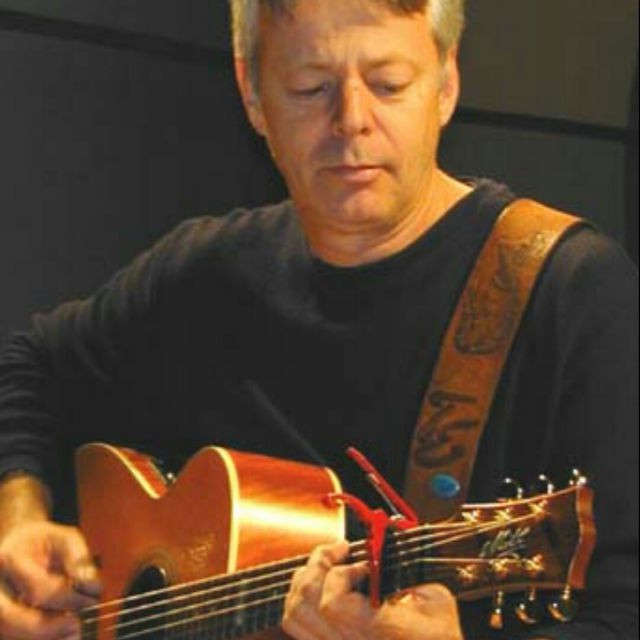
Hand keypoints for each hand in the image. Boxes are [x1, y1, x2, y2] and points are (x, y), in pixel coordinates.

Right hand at [0, 520, 100, 639]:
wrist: (17, 543)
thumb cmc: (43, 541)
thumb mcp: (65, 537)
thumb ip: (78, 558)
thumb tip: (90, 585)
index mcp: (8, 559)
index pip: (38, 589)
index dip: (67, 599)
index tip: (90, 599)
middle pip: (11, 619)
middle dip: (48, 628)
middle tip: (77, 625)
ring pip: (7, 634)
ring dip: (43, 637)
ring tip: (72, 633)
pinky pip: (9, 637)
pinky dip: (35, 639)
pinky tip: (59, 636)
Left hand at [282, 540, 463, 639]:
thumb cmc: (440, 639)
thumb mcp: (437, 601)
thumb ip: (407, 571)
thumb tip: (382, 544)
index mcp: (374, 632)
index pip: (330, 603)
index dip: (340, 574)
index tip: (362, 563)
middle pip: (302, 604)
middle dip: (316, 565)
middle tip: (338, 550)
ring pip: (293, 616)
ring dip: (305, 581)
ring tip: (327, 566)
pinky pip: (298, 629)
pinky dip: (302, 602)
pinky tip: (324, 590)